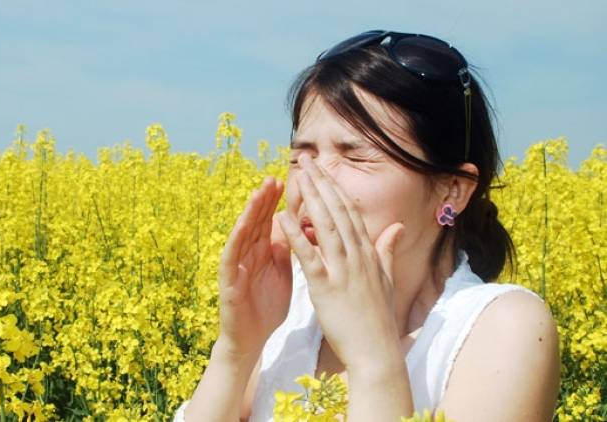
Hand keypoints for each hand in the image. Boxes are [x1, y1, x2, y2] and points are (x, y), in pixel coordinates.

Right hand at [217, 176, 292, 357]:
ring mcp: (236, 265)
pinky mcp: (228, 281)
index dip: (278, 202)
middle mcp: (247, 253)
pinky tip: (242, 225)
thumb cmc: (267, 307)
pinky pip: (231, 256)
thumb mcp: (282, 273)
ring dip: (250, 212)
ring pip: (243, 233)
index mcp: (263, 251)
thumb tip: (295, 225)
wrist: (252, 339)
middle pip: (256, 221)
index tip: (290, 181)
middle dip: (264, 199)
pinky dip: (236, 239)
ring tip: (258, 193)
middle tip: (274, 177)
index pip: (270, 220)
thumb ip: (285, 250)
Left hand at [275, 154, 404, 370]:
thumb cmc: (378, 319)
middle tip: (306, 160)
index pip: (350, 212)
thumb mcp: (386, 279)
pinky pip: (309, 256)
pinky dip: (295, 235)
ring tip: (297, 176)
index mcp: (368, 253)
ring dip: (310, 198)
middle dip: (321, 183)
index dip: (335, 188)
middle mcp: (357, 256)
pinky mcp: (326, 287)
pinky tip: (281, 217)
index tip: (323, 170)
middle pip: (337, 211)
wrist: (376, 351)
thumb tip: (397, 227)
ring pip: (325, 226)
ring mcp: (343, 270)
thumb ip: (387, 250)